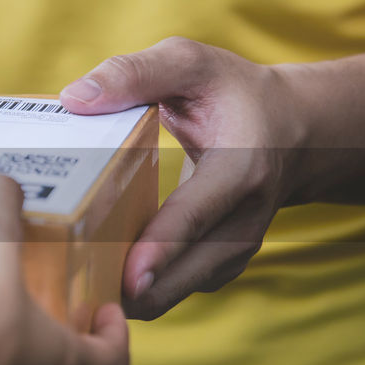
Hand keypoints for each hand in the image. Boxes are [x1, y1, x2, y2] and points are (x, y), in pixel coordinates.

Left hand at [59, 37, 306, 319]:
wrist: (293, 130)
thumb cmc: (233, 92)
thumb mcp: (190, 64)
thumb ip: (135, 73)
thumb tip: (75, 99)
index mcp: (240, 168)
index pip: (195, 215)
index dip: (160, 248)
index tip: (128, 278)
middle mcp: (243, 220)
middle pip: (183, 274)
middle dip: (130, 291)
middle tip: (71, 299)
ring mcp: (234, 250)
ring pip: (175, 293)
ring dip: (127, 300)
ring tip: (71, 299)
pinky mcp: (218, 266)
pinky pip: (173, 293)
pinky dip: (136, 295)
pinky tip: (91, 289)